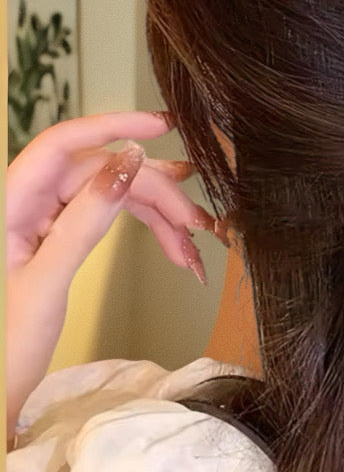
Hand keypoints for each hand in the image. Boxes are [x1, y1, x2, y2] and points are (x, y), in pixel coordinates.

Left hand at [6, 111, 225, 443]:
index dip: (114, 125)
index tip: (163, 126)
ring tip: (196, 236)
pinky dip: (145, 229)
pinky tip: (176, 244)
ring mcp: (42, 219)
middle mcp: (25, 203)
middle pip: (101, 174)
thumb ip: (85, 220)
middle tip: (196, 222)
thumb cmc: (2, 346)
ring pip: (113, 194)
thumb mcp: (46, 282)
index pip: (63, 143)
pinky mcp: (58, 237)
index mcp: (8, 204)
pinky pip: (109, 217)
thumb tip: (128, 162)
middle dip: (154, 193)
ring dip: (158, 214)